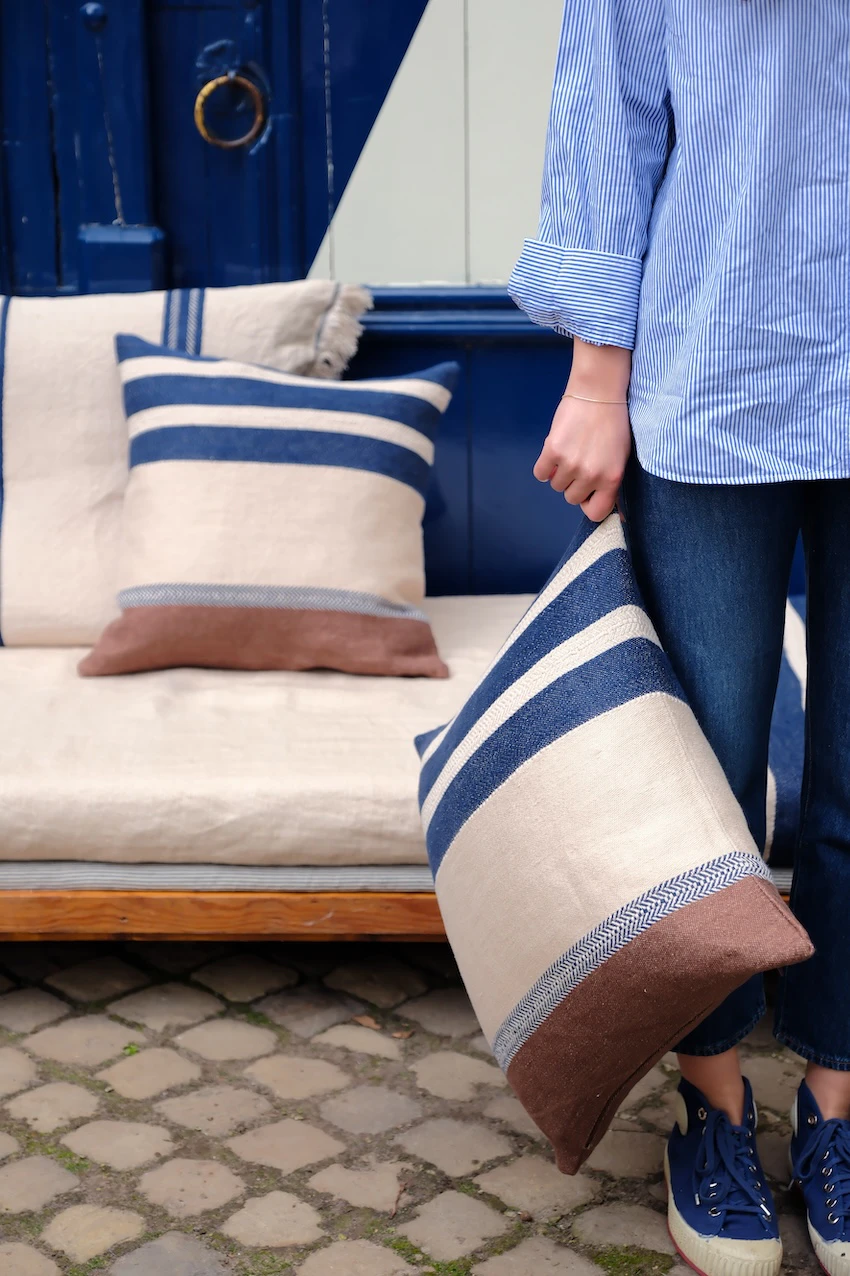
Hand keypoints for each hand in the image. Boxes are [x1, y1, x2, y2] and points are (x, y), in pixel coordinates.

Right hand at [533, 340, 631, 521]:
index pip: (596, 513)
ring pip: (556, 485)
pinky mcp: (552, 451)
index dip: (589, 504)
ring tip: (569, 452)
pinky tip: (554, 452)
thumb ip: (612, 484)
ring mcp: (570, 464)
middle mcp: (590, 475)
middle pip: (572, 498)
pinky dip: (544, 466)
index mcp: (611, 478)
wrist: (598, 392)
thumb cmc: (613, 423)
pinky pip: (540, 473)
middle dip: (574, 484)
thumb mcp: (621, 457)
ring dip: (559, 472)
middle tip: (579, 462)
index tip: (588, 493)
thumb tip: (616, 514)